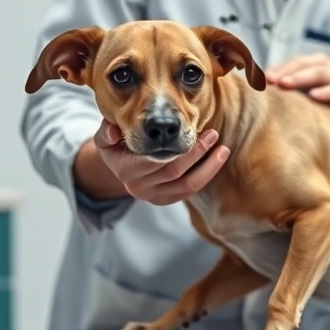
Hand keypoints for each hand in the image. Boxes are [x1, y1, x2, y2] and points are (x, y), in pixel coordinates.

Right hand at [90, 119, 230, 204]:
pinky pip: (190, 191)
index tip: (193, 128)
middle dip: (197, 153)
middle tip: (213, 134)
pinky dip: (206, 175)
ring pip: (187, 185)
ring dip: (208, 167)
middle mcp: (140, 187)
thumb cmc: (116, 146)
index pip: (156, 161)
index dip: (177, 147)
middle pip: (175, 171)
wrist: (120, 167)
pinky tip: (217, 160)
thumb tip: (113, 131)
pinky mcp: (166, 200)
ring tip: (223, 149)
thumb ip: (106, 133)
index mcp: (126, 171)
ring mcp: (154, 196)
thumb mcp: (106, 139)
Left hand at [265, 53, 329, 117]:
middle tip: (271, 80)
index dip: (278, 68)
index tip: (261, 78)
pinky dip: (327, 92)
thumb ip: (286, 89)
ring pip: (322, 73)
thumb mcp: (304, 95)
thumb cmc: (326, 104)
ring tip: (286, 84)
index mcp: (315, 64)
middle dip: (287, 71)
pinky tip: (314, 96)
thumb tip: (257, 90)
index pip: (294, 62)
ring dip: (302, 78)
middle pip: (306, 64)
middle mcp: (328, 67)